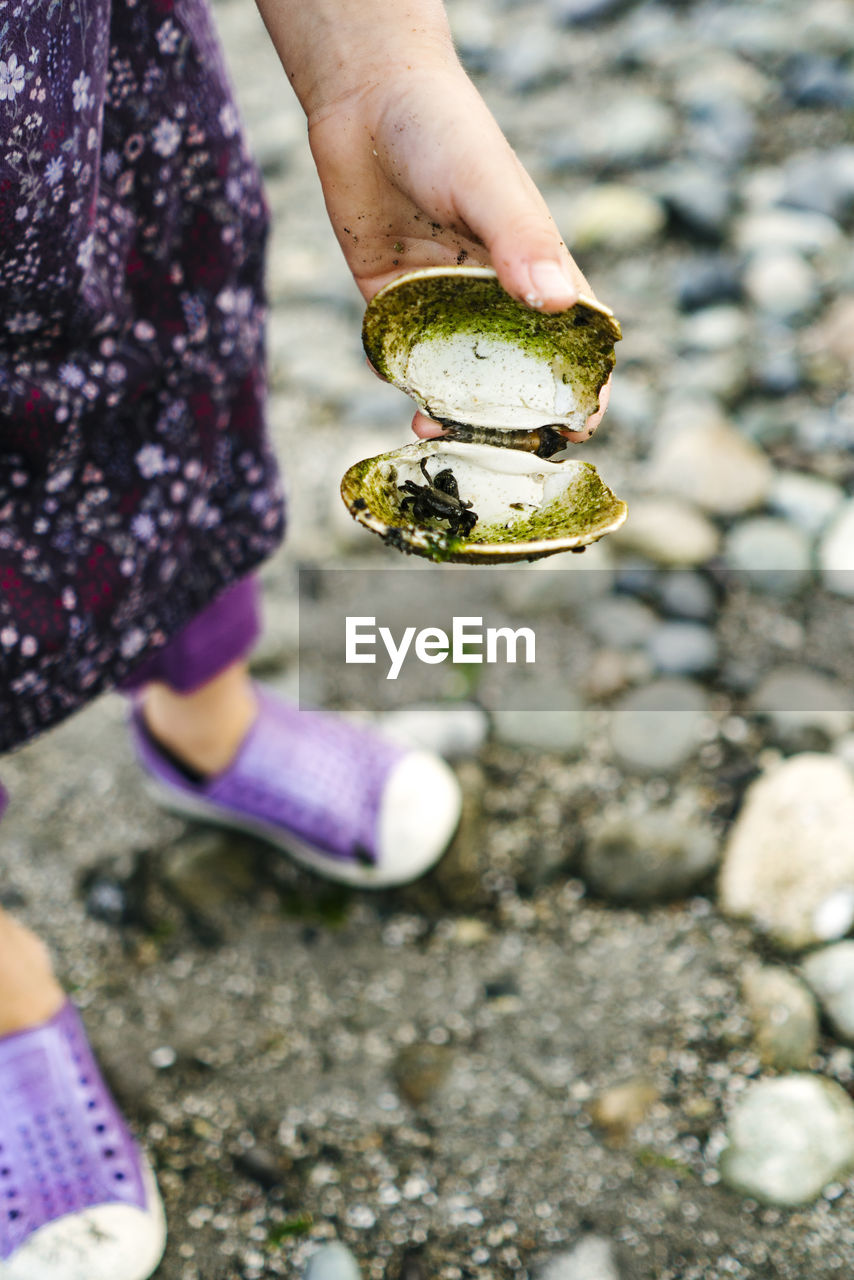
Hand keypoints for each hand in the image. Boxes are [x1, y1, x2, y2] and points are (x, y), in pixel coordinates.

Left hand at [306, 60, 608, 442]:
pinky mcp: (394, 302)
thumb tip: (557, 302)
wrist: (364, 98)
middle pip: (514, 374)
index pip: (573, 343)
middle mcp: (495, 296)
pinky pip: (402, 355)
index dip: (581, 389)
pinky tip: (398, 390)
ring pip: (457, 376)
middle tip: (494, 451)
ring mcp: (444, 303)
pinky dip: (402, 379)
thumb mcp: (487, 183)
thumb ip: (520, 240)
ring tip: (434, 428)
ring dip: (451, 410)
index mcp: (537, 270)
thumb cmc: (444, 129)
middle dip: (509, 419)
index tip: (578, 429)